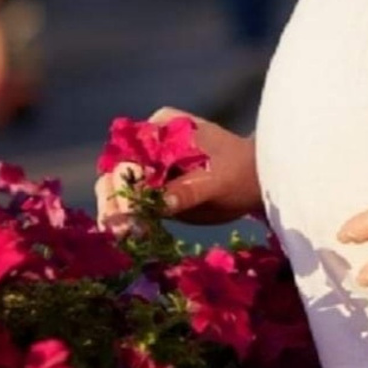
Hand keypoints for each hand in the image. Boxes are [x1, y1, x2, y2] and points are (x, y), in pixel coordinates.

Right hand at [94, 106, 262, 232]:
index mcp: (164, 128)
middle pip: (117, 170)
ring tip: (121, 238)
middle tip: (118, 232)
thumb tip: (161, 203)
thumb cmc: (241, 173)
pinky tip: (125, 239)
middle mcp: (150, 143)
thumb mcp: (219, 181)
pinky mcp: (151, 189)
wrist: (254, 182)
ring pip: (116, 188)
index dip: (124, 182)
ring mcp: (148, 166)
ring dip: (114, 213)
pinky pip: (130, 203)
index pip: (131, 154)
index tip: (126, 212)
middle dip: (113, 200)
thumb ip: (189, 190)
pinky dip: (125, 220)